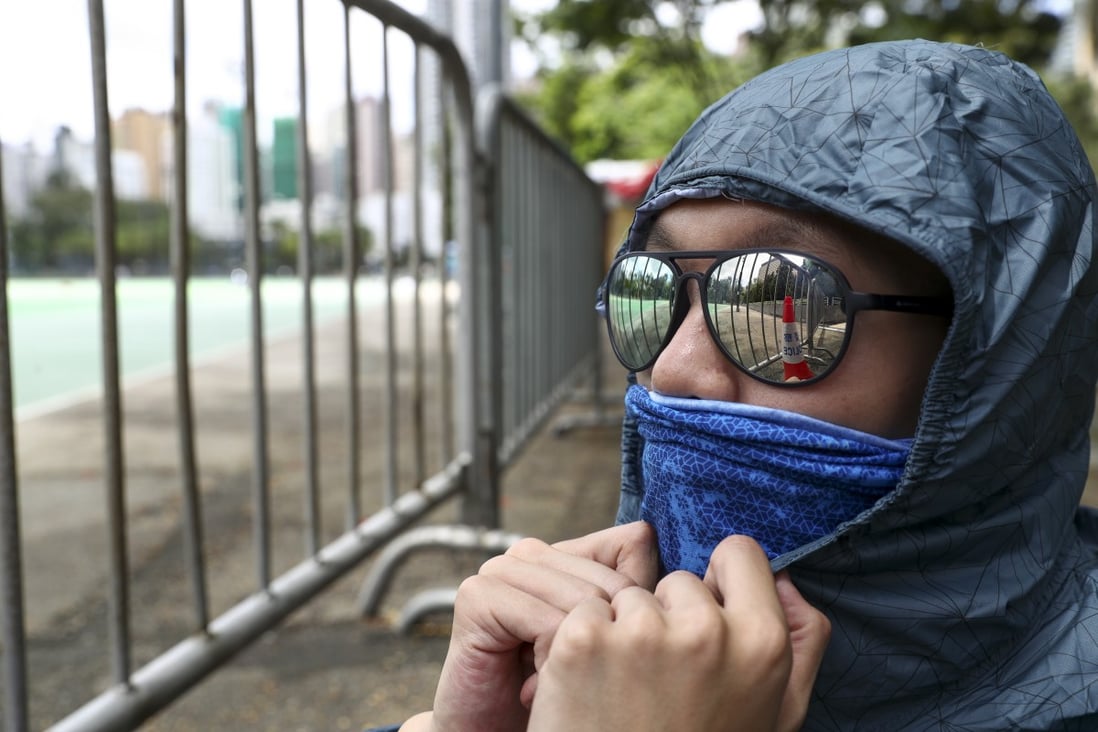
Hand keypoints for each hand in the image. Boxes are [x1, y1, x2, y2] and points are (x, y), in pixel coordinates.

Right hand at [423, 522, 659, 731]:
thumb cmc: (559, 691)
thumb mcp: (607, 641)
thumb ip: (629, 591)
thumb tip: (645, 533)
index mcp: (564, 553)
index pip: (629, 547)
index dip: (636, 611)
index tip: (615, 657)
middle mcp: (530, 554)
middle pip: (608, 582)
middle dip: (607, 643)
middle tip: (584, 682)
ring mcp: (500, 569)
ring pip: (581, 602)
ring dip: (579, 660)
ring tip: (559, 686)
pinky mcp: (477, 597)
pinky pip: (546, 624)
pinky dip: (551, 664)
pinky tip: (537, 687)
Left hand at [526, 535, 829, 731]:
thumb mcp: (775, 712)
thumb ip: (800, 640)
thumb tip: (786, 578)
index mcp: (763, 642)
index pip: (738, 553)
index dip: (719, 585)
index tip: (702, 622)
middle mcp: (706, 631)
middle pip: (678, 580)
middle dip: (668, 618)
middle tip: (662, 683)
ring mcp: (641, 633)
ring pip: (627, 597)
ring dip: (623, 633)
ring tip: (626, 693)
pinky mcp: (584, 641)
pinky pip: (583, 612)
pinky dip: (580, 645)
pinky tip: (590, 690)